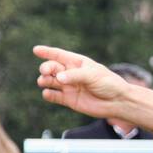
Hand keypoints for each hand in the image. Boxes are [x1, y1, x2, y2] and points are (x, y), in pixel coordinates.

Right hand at [34, 45, 152, 129]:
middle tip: (46, 72)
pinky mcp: (68, 99)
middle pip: (51, 68)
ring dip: (44, 80)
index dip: (47, 52)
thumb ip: (75, 76)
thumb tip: (58, 78)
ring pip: (50, 81)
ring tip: (45, 82)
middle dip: (46, 68)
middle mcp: (71, 73)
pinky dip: (48, 95)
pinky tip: (48, 93)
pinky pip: (53, 96)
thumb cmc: (109, 84)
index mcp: (77, 63)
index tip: (36, 50)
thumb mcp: (92, 75)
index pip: (59, 55)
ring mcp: (69, 86)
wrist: (117, 102)